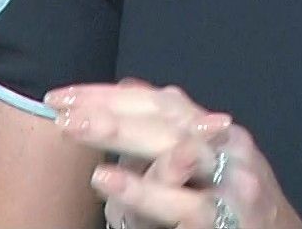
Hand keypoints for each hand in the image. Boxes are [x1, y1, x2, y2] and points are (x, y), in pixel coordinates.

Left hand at [45, 79, 301, 228]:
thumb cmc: (242, 211)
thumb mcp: (211, 164)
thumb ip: (174, 131)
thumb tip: (128, 86)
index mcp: (222, 133)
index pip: (162, 102)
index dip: (111, 95)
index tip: (64, 94)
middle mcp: (230, 148)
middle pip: (165, 116)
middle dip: (109, 109)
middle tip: (59, 105)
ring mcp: (233, 184)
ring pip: (172, 148)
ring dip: (119, 134)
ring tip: (72, 127)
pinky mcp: (229, 220)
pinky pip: (180, 203)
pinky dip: (142, 189)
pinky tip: (107, 179)